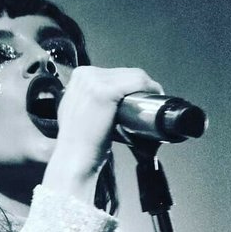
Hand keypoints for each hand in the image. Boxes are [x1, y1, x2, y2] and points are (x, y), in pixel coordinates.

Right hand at [43, 66, 162, 200]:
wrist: (74, 158)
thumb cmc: (79, 143)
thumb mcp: (77, 112)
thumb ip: (86, 102)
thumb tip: (103, 103)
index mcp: (78, 77)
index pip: (112, 73)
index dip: (129, 83)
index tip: (138, 97)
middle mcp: (84, 75)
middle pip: (123, 72)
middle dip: (138, 85)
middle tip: (148, 102)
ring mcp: (93, 82)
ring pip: (132, 75)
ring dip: (147, 86)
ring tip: (153, 101)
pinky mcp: (105, 91)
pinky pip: (136, 82)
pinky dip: (149, 86)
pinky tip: (155, 94)